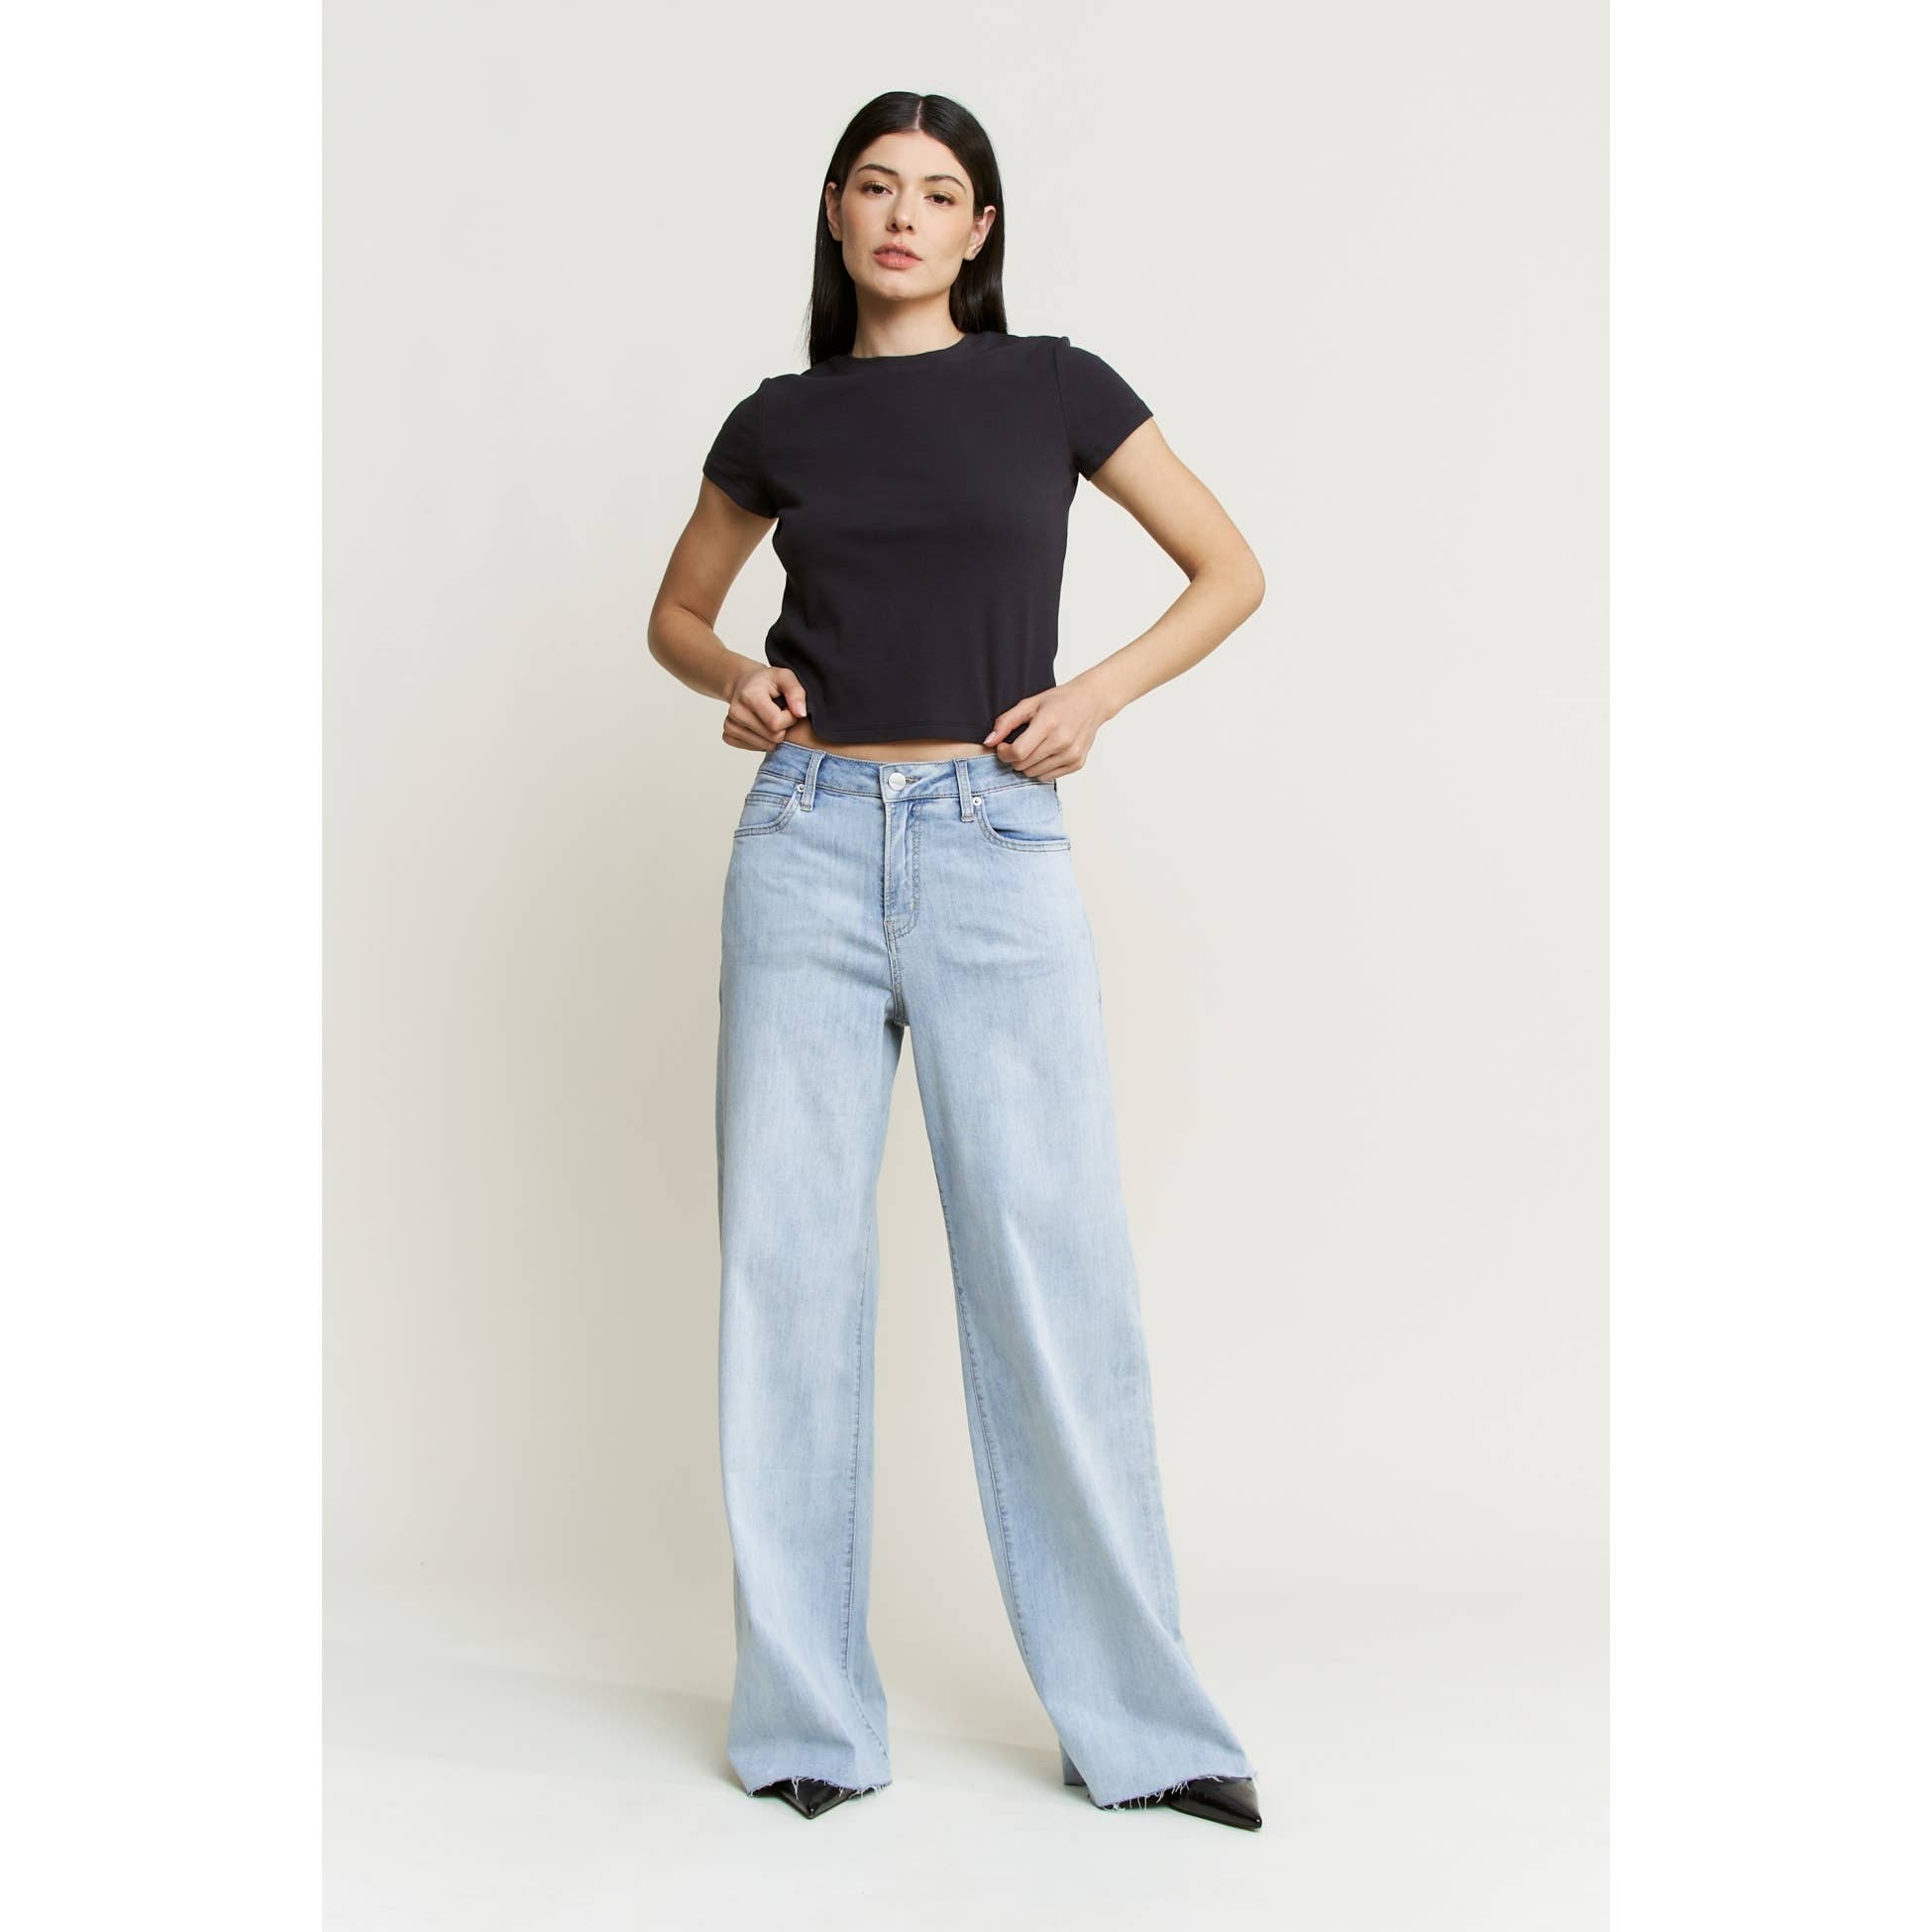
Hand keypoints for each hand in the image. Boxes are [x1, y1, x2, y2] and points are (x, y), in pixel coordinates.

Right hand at [723, 663, 808, 750]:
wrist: (744, 684)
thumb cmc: (768, 681)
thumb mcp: (785, 677)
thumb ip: (796, 693)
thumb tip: (800, 714)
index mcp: (749, 696)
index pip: (776, 723)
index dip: (790, 718)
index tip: (789, 708)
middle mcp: (736, 712)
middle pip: (773, 737)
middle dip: (783, 727)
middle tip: (780, 713)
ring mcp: (730, 725)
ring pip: (765, 746)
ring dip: (774, 735)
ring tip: (771, 718)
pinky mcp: (728, 735)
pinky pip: (754, 749)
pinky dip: (763, 741)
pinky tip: (762, 727)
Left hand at [982, 675, 1114, 779]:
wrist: (1091, 702)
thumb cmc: (1059, 701)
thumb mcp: (1029, 704)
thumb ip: (1006, 722)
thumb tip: (989, 742)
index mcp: (1048, 724)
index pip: (1017, 752)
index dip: (1003, 753)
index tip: (1003, 746)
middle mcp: (1062, 741)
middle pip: (1023, 765)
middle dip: (1014, 758)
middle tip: (1018, 745)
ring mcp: (1071, 754)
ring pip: (1034, 773)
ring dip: (1027, 764)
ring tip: (1033, 748)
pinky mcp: (1077, 763)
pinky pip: (1048, 776)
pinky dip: (1041, 768)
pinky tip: (1045, 753)